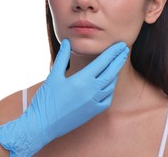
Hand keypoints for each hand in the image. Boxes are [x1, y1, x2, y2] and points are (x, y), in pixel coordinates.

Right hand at [0, 39, 128, 155]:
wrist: (42, 125)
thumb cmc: (45, 99)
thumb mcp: (53, 76)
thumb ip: (63, 57)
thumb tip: (67, 42)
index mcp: (82, 79)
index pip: (103, 62)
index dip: (113, 52)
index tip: (121, 44)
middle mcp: (92, 91)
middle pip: (111, 72)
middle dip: (119, 59)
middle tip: (125, 50)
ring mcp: (94, 103)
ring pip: (110, 85)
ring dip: (115, 73)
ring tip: (116, 64)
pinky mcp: (93, 112)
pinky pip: (107, 98)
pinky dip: (110, 89)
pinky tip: (108, 84)